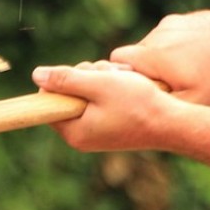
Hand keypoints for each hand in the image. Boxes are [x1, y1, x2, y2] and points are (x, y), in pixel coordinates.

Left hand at [32, 61, 176, 152]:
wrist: (172, 123)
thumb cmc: (138, 104)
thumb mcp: (99, 85)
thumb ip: (66, 80)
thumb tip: (36, 75)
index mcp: (74, 132)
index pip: (48, 101)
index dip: (62, 80)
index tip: (85, 73)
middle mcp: (81, 136)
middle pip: (67, 95)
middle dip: (86, 76)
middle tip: (109, 75)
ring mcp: (96, 131)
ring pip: (85, 93)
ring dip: (101, 78)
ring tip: (123, 79)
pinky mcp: (109, 126)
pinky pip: (100, 100)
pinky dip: (111, 87)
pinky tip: (127, 84)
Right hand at [109, 9, 209, 107]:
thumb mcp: (193, 102)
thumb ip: (160, 104)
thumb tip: (136, 104)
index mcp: (152, 55)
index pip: (115, 62)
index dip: (122, 77)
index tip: (139, 89)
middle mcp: (156, 36)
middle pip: (133, 54)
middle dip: (142, 70)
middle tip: (164, 85)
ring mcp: (170, 24)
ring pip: (152, 45)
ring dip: (161, 60)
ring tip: (187, 73)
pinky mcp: (184, 19)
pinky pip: (170, 36)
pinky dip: (177, 49)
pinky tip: (198, 58)